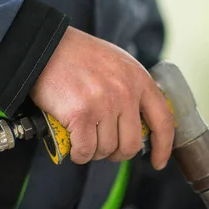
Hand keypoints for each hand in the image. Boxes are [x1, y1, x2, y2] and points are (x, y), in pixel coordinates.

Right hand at [31, 26, 173, 168]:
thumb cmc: (78, 55)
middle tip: (104, 148)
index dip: (163, 147)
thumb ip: (131, 88)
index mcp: (139, 79)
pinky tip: (74, 147)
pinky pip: (86, 150)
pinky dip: (79, 154)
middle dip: (118, 153)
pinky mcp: (81, 114)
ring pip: (107, 150)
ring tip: (84, 139)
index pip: (163, 121)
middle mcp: (126, 92)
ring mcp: (104, 104)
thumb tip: (138, 121)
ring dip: (95, 152)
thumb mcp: (117, 63)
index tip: (159, 162)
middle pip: (132, 144)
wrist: (45, 46)